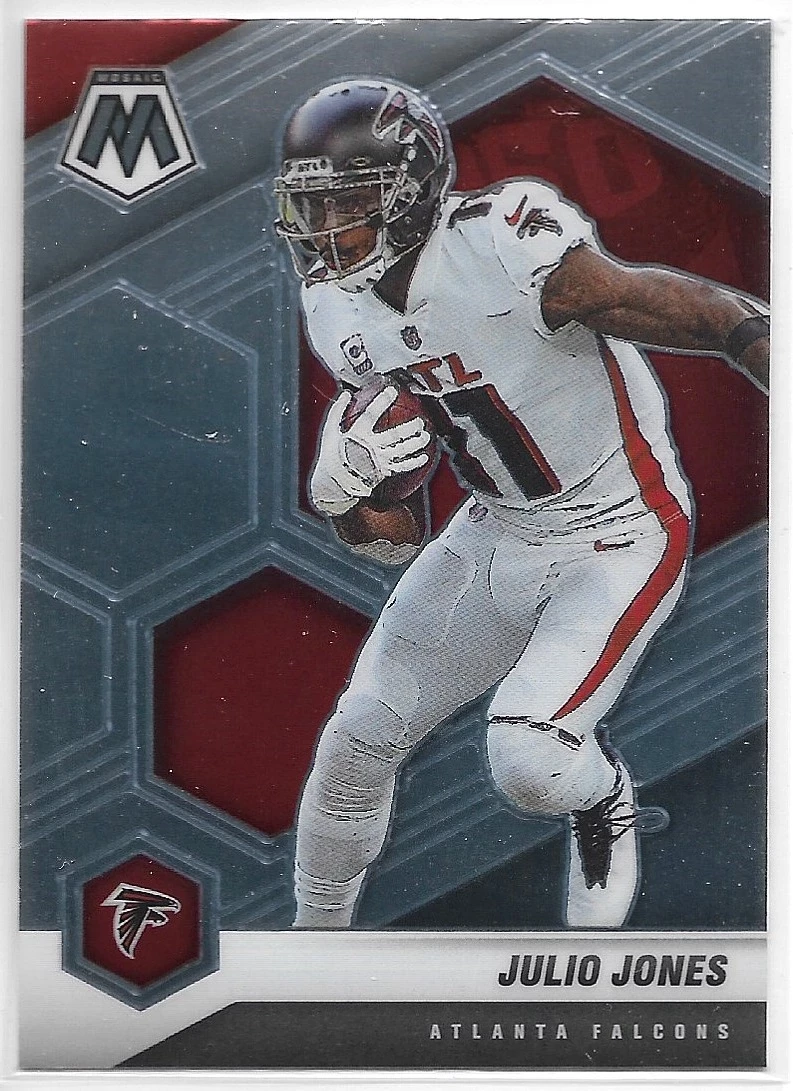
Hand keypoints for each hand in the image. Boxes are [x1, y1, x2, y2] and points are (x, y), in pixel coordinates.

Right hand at [310, 386, 430, 515]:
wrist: (333, 484)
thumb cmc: (331, 455)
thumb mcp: (329, 431)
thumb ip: (338, 410)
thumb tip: (347, 393)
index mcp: (357, 435)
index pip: (372, 414)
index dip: (382, 401)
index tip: (393, 390)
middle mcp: (370, 447)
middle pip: (394, 435)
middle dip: (410, 427)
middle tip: (420, 420)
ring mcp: (378, 461)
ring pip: (402, 451)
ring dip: (416, 443)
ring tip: (426, 436)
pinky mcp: (383, 472)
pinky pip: (402, 467)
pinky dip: (414, 462)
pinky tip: (425, 457)